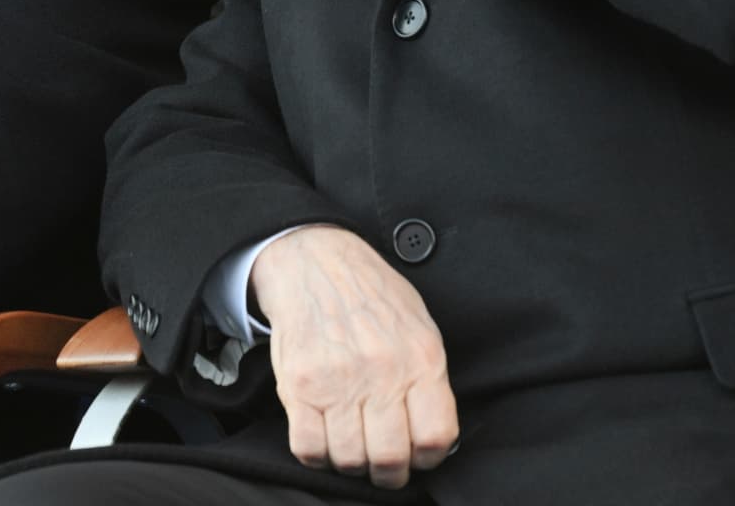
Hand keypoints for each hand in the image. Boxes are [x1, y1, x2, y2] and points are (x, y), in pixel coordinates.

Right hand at [250, 225, 458, 488]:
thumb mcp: (419, 326)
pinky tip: (324, 438)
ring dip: (352, 464)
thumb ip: (429, 379)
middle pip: (389, 458)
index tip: (416, 455)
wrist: (316, 262)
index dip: (427, 458)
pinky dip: (317, 456)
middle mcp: (381, 372)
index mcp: (420, 359)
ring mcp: (337, 381)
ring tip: (352, 446)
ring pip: (349, 459)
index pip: (435, 438)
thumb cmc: (371, 296)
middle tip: (383, 465)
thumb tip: (435, 435)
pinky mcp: (299, 386)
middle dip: (389, 473)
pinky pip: (308, 448)